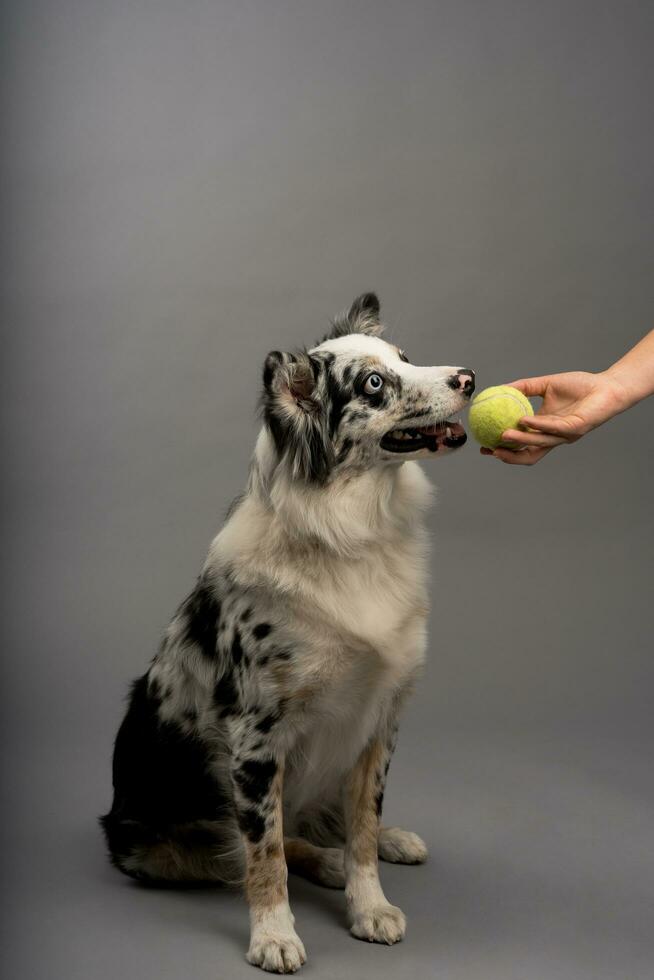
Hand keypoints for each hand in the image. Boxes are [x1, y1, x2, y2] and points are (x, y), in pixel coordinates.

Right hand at [480, 371, 629, 465]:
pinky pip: (553, 428)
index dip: (504, 450)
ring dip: (520, 441)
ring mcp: (565, 435)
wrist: (607, 386)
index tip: (485, 446)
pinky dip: (537, 425)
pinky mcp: (576, 428)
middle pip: (529, 455)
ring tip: (503, 435)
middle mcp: (554, 436)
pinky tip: (524, 419)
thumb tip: (501, 387)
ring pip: (539, 443)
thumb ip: (525, 387)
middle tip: (491, 450)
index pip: (523, 446)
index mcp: (545, 429)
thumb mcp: (546, 384)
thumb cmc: (581, 386)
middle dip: (509, 457)